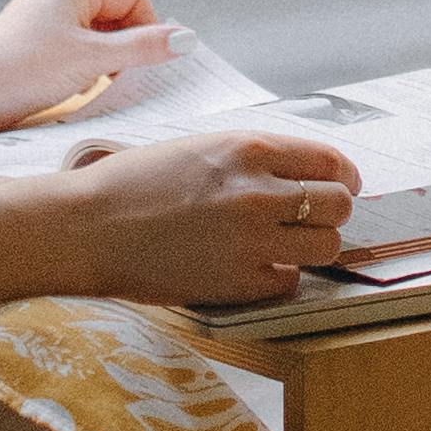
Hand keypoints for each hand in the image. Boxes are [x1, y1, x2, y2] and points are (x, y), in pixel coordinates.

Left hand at [0, 0, 165, 133]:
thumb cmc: (26, 70)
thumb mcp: (93, 60)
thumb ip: (143, 48)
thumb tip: (186, 39)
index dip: (147, 31)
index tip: (145, 66)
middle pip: (115, 14)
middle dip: (123, 48)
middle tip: (117, 79)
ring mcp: (41, 13)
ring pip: (94, 33)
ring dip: (102, 61)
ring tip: (89, 85)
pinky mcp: (30, 37)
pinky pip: (72, 45)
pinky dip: (81, 66)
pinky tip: (70, 88)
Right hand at [40, 120, 365, 310]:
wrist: (87, 226)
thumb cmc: (135, 183)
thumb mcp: (201, 147)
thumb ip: (254, 158)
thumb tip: (304, 173)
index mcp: (249, 149)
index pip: (331, 161)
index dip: (343, 176)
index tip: (340, 185)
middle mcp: (258, 191)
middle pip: (339, 204)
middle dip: (332, 211)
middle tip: (313, 219)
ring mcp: (251, 239)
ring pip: (327, 245)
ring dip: (313, 246)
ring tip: (287, 245)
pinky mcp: (238, 282)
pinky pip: (289, 280)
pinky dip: (279, 276)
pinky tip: (254, 267)